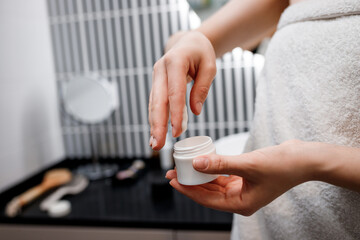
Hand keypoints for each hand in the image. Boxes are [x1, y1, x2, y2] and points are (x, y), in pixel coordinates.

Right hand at [148, 31, 216, 149]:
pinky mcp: (157, 84)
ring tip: (155, 144)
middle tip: (158, 145)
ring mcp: (156, 77)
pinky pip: (155, 103)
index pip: (174, 92)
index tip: (177, 132)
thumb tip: (195, 111)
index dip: (175, 113)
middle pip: (158, 101)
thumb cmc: (201, 53)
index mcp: (175, 62)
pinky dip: (156, 119)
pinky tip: (156, 133)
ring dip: (153, 125)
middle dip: (157, 124)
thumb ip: (202, 88)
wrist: (188, 42)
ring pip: (153, 104)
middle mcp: (160, 69)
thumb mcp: (210, 66)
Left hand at [166, 140, 311, 214]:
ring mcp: (243, 190)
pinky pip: (223, 177)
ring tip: (184, 167)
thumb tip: (196, 163)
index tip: (174, 180)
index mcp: (242, 204)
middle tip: (173, 172)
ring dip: (200, 176)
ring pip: (214, 185)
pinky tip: (202, 163)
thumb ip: (221, 164)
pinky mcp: (245, 179)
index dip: (189, 191)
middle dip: (191, 183)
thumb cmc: (282, 165)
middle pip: (208, 193)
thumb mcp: (249, 164)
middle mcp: (241, 200)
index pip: (207, 200)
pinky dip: (212, 171)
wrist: (304, 158)